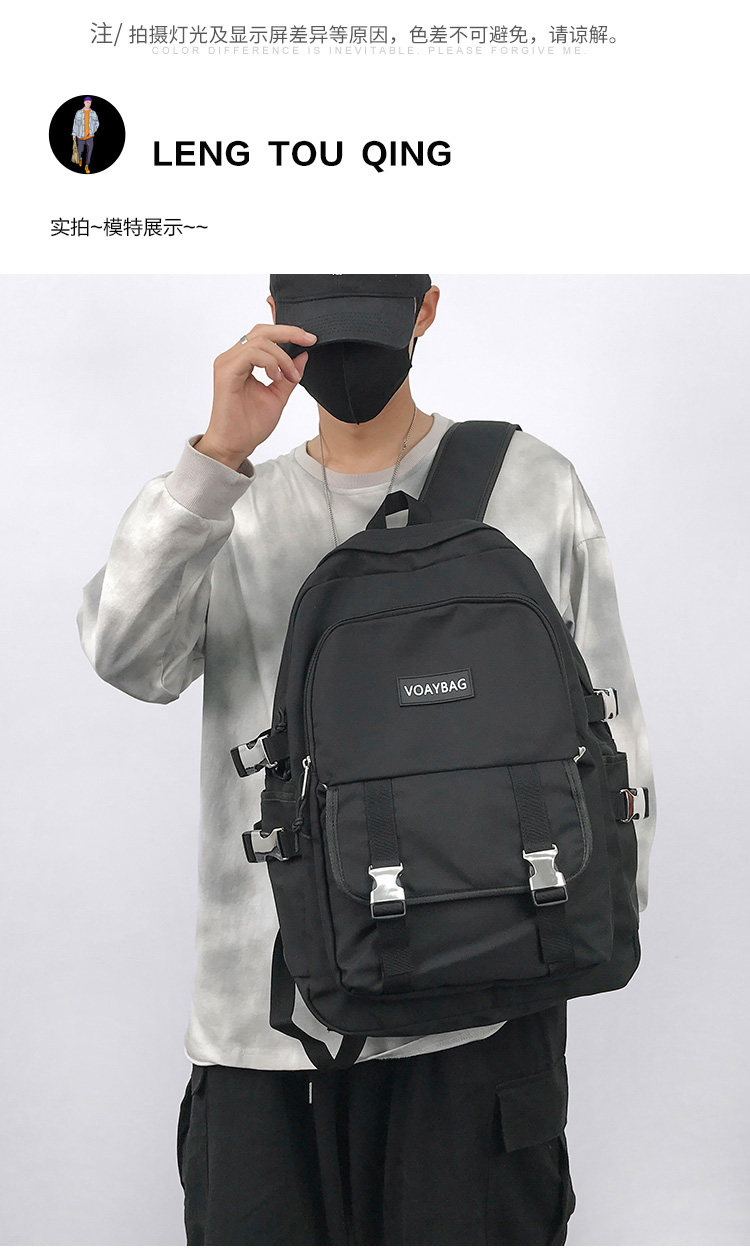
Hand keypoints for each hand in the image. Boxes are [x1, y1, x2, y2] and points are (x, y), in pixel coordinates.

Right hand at [194, 324, 316, 468]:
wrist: (234, 446)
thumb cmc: (250, 425)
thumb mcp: (278, 396)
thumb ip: (290, 375)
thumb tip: (303, 355)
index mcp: (242, 361)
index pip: (264, 335)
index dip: (288, 332)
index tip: (310, 340)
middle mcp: (232, 358)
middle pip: (261, 330)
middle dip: (288, 332)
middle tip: (308, 341)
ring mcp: (227, 364)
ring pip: (259, 341)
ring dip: (281, 357)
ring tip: (289, 377)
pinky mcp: (226, 373)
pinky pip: (251, 354)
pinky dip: (270, 362)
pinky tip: (276, 378)